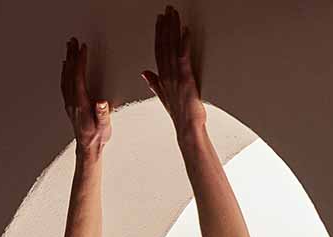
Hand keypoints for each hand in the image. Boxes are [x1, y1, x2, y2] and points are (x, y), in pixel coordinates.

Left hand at [62, 36, 111, 155]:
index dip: (80, 62)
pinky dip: (64, 72)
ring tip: (68, 47)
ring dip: (67, 61)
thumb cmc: (97, 137)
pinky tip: (65, 66)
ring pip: (65, 77)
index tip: (83, 48)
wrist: (88, 148)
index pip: (79, 78)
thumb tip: (102, 103)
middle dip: (71, 56)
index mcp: (81, 104)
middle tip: (72, 41)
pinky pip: (64, 84)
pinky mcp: (69, 104)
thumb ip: (103, 114)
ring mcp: (69, 103)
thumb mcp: (104, 126)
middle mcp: (73, 102)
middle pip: (70, 74)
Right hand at [141, 6, 205, 135]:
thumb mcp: (164, 97)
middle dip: (165, 26)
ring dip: (173, 29)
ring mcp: (176, 77)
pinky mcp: (186, 79)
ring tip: (173, 14)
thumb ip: (154, 83)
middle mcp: (167, 75)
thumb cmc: (180, 116)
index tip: (159, 20)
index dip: (158, 34)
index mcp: (162, 78)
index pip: (159, 51)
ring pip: (172, 48)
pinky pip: (183, 57)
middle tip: (166, 10)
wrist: (187, 129)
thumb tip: (145, 73)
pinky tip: (185, 31)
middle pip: (164, 46)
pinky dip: (184, 43)